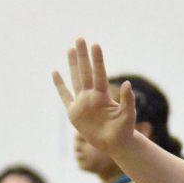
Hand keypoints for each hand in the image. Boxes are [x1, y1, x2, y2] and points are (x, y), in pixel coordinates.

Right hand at [52, 39, 135, 153]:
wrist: (115, 144)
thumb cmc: (124, 129)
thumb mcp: (128, 115)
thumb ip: (128, 100)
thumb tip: (128, 83)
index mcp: (104, 95)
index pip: (99, 74)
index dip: (97, 60)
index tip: (95, 44)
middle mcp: (92, 95)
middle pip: (85, 72)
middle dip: (82, 56)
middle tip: (79, 38)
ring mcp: (82, 102)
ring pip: (75, 79)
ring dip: (73, 65)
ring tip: (70, 49)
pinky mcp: (74, 112)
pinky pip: (64, 96)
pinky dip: (59, 85)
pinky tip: (55, 72)